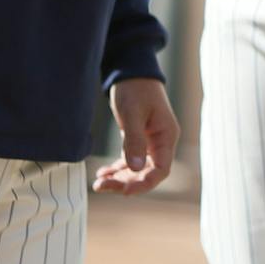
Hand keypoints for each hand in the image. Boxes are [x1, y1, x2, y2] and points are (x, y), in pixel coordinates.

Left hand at [93, 77, 177, 195]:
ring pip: (137, 170)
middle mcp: (160, 143)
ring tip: (98, 183)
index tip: (124, 191)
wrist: (131, 72)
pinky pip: (129, 161)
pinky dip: (117, 169)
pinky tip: (103, 173)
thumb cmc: (135, 89)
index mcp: (166, 136)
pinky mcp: (138, 140)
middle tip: (101, 185)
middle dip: (125, 183)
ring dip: (119, 178)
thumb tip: (136, 169)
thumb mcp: (133, 114)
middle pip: (147, 173)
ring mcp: (149, 143)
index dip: (144, 183)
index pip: (161, 169)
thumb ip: (134, 141)